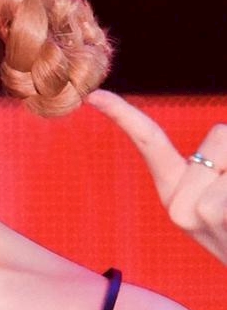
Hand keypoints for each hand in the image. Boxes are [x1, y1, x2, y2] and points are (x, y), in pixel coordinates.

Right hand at [86, 90, 226, 263]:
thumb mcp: (221, 202)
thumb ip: (213, 169)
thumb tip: (215, 142)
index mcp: (176, 195)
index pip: (149, 144)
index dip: (123, 115)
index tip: (94, 95)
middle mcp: (177, 207)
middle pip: (219, 135)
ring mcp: (194, 213)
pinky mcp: (210, 214)